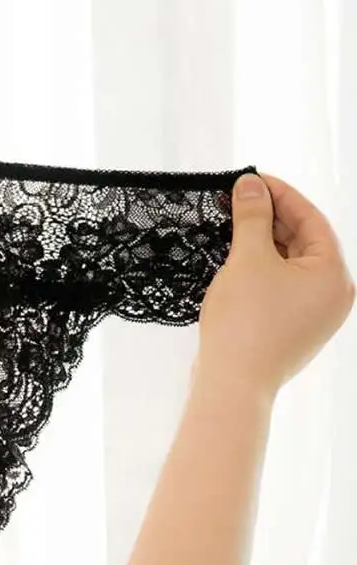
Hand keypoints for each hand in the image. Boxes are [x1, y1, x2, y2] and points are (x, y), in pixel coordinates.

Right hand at [196, 172, 354, 397]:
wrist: (231, 384)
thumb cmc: (244, 322)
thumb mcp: (248, 259)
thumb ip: (251, 217)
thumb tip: (251, 184)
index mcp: (334, 276)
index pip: (311, 220)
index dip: (279, 194)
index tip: (249, 180)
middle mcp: (332, 296)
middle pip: (302, 242)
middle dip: (269, 219)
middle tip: (235, 201)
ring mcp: (311, 316)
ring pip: (288, 266)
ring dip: (261, 244)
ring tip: (230, 227)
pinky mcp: (288, 330)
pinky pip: (278, 288)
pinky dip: (258, 270)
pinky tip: (233, 261)